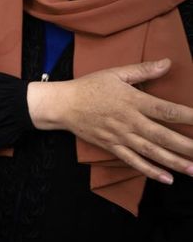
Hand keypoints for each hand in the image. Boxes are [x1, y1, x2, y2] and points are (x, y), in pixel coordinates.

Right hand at [28, 59, 192, 183]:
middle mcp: (129, 121)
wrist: (62, 105)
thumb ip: (143, 70)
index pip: (166, 110)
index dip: (188, 117)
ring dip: (175, 162)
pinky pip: (134, 161)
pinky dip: (150, 171)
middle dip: (187, 146)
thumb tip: (167, 63)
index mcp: (133, 101)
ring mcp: (121, 137)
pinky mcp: (112, 147)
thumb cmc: (89, 86)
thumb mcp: (115, 73)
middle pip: (163, 136)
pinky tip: (167, 179)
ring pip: (152, 152)